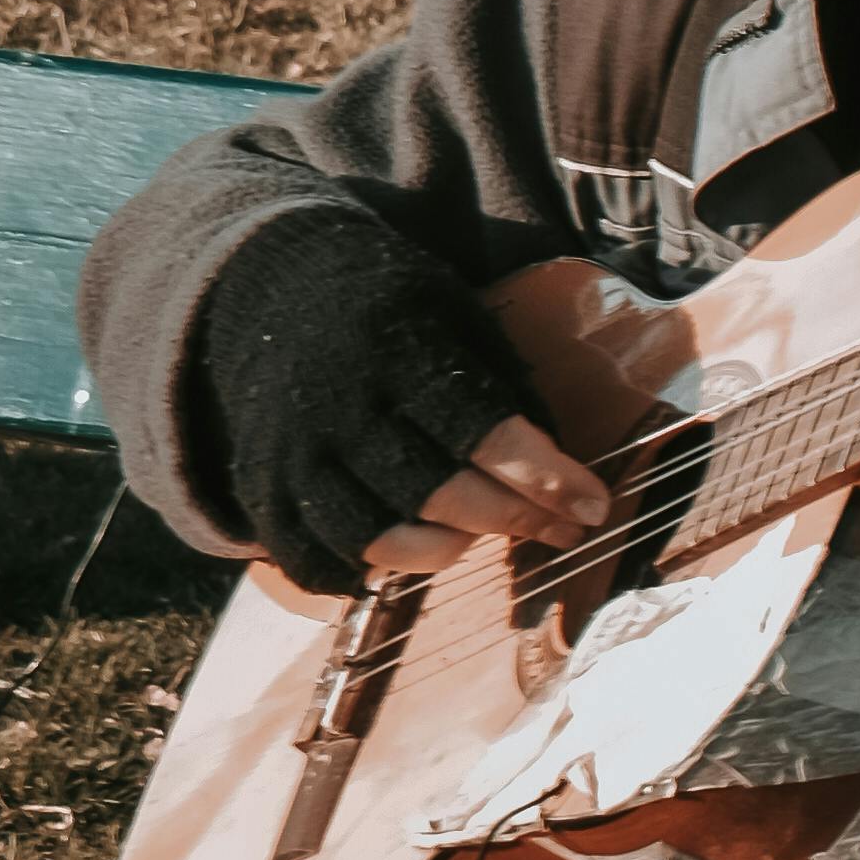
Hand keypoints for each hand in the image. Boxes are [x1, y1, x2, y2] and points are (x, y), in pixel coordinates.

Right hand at [196, 198, 604, 597]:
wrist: (266, 286)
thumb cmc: (385, 303)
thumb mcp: (450, 308)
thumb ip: (500, 379)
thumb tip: (557, 462)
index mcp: (393, 352)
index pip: (484, 433)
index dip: (546, 478)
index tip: (594, 507)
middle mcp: (340, 410)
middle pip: (441, 495)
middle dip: (516, 520)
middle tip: (564, 529)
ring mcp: (295, 458)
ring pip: (381, 541)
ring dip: (447, 550)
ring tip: (479, 533)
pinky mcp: (264, 492)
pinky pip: (320, 564)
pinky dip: (370, 573)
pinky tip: (409, 548)